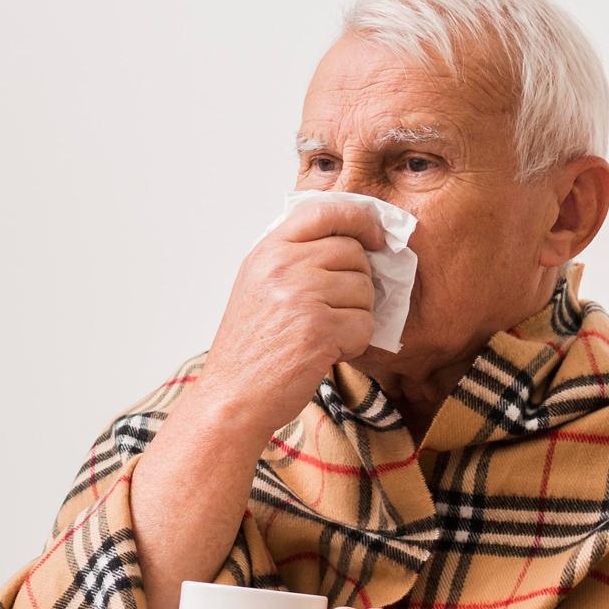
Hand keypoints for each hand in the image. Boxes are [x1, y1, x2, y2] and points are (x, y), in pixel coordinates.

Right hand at [194, 199, 385, 437]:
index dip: (361, 218)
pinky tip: (325, 352)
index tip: (376, 237)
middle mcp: (283, 265)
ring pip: (364, 290)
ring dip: (355, 316)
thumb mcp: (259, 285)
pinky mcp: (321, 329)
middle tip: (333, 311)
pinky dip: (354, 343)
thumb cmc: (250, 348)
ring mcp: (302, 295)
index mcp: (268, 250)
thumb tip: (352, 240)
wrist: (232, 397)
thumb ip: (294, 256)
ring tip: (323, 335)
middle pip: (354, 253)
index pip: (326, 210)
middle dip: (356, 283)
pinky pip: (365, 325)